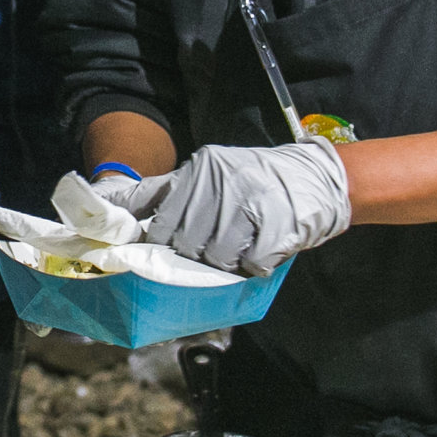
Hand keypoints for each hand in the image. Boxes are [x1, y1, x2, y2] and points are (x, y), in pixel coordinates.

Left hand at [114, 138, 350, 275]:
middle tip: (215, 246)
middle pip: (186, 245)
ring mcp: (249, 204)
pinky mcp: (276, 226)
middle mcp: (219, 183)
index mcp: (198, 170)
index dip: (156, 243)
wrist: (320, 176)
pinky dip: (255, 266)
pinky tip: (263, 249)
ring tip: (242, 246)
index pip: (160, 218)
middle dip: (197, 254)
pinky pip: (250, 266)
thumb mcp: (209, 175)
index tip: (149, 256)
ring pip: (216, 259)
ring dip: (227, 263)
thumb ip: (166, 193)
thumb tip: (116, 211)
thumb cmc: (255, 181)